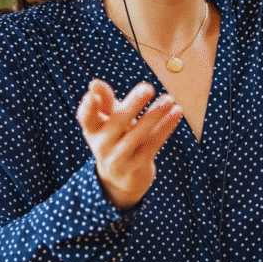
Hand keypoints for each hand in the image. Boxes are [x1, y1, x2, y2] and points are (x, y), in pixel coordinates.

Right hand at [76, 79, 181, 209]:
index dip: (87, 107)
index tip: (91, 95)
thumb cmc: (116, 137)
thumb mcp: (108, 120)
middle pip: (117, 122)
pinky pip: (153, 144)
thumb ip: (104, 101)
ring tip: (169, 99)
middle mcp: (101, 145)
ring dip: (155, 115)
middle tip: (148, 87)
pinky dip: (166, 127)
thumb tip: (95, 83)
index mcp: (92, 130)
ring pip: (138, 134)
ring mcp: (118, 158)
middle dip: (133, 104)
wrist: (122, 178)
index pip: (86, 118)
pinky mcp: (137, 166)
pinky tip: (176, 112)